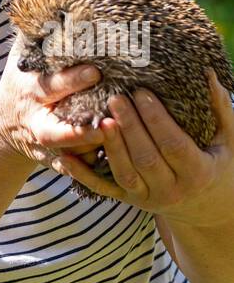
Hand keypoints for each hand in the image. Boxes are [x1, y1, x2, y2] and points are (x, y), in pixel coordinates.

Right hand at [0, 38, 105, 169]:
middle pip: (58, 129)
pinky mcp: (56, 162)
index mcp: (31, 91)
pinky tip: (118, 165)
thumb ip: (35, 31)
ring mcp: (45, 147)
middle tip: (113, 120)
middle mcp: (37, 121)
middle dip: (82, 128)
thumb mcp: (20, 55)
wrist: (3, 124)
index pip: (52, 86)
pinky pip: (75, 171)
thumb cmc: (21, 79)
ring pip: (69, 156)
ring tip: (120, 144)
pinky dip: (92, 170)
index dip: (73, 80)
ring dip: (93, 152)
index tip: (97, 71)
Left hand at [50, 70, 233, 224]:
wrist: (206, 209)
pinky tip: (64, 157)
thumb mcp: (228, 140)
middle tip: (115, 97)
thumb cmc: (218, 164)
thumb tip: (207, 72)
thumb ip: (219, 108)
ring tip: (98, 119)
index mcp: (198, 173)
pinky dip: (82, 175)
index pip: (174, 145)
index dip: (157, 120)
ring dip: (110, 147)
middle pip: (147, 158)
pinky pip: (103, 189)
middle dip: (130, 127)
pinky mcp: (129, 201)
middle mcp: (172, 190)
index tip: (143, 92)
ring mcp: (148, 198)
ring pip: (124, 174)